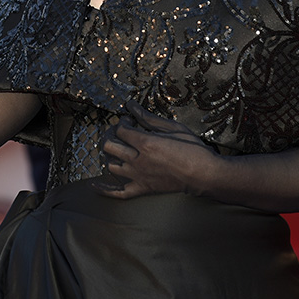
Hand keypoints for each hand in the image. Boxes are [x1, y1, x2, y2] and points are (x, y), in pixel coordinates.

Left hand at [93, 99, 215, 198]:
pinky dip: (104, 190)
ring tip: (116, 149)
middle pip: (110, 146)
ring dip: (110, 155)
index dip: (121, 122)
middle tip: (118, 132)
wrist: (204, 174)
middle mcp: (138, 160)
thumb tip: (131, 106)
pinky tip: (94, 185)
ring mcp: (138, 176)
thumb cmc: (193, 149)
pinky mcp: (143, 189)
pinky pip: (118, 193)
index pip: (120, 130)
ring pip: (111, 166)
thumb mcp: (173, 127)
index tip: (128, 120)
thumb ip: (149, 118)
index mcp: (145, 143)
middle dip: (110, 135)